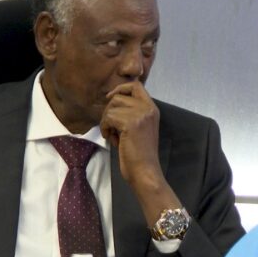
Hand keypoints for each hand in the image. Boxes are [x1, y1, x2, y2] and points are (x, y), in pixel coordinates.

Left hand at [101, 81, 183, 227]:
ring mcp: (141, 114)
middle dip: (109, 110)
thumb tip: (112, 100)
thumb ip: (131, 113)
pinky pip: (109, 117)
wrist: (145, 171)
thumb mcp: (138, 127)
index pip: (136, 85)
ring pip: (112, 106)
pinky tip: (112, 139)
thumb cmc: (139, 154)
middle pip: (119, 96)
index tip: (110, 99)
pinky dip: (105, 128)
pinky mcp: (131, 123)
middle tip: (113, 128)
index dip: (120, 89)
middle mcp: (148, 108)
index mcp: (152, 108)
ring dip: (106, 120)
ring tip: (113, 134)